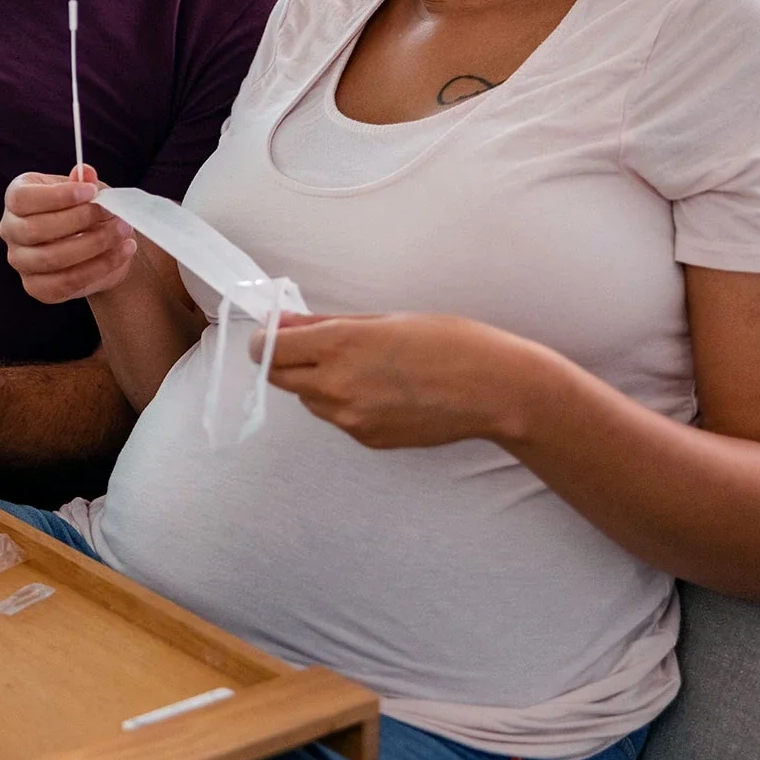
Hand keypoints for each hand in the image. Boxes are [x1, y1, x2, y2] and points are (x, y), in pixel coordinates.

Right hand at [0, 166, 137, 303]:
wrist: (99, 244)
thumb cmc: (85, 210)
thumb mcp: (87, 190)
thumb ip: (84, 181)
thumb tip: (86, 173)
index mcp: (16, 199)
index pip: (22, 199)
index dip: (57, 196)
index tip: (91, 192)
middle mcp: (11, 230)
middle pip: (34, 229)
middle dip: (79, 220)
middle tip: (112, 213)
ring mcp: (21, 262)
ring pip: (50, 258)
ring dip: (93, 245)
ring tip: (122, 231)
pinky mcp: (37, 287)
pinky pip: (66, 282)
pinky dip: (99, 267)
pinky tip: (122, 252)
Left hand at [258, 313, 557, 449]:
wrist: (493, 390)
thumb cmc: (448, 342)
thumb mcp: (383, 319)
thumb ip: (323, 324)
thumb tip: (281, 322)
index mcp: (340, 346)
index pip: (268, 350)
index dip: (266, 340)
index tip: (276, 331)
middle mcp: (337, 386)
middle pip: (280, 378)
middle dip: (286, 361)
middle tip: (314, 345)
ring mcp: (351, 419)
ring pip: (309, 400)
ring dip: (317, 382)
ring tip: (364, 367)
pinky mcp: (367, 439)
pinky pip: (338, 418)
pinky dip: (345, 403)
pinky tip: (382, 390)